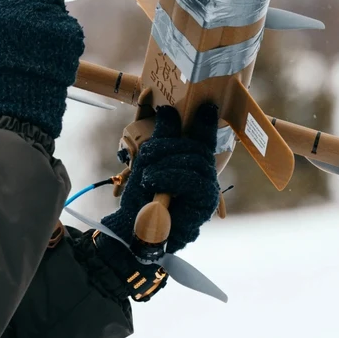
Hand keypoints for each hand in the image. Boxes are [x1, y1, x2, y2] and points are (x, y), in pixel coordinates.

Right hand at [0, 0, 84, 138]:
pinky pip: (70, 26)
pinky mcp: (70, 32)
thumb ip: (0, 5)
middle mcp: (30, 7)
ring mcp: (52, 19)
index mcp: (7, 5)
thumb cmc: (3, 67)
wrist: (23, 97)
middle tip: (43, 10)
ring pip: (59, 8)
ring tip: (44, 43)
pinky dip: (65, 36)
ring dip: (54, 19)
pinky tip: (53, 52)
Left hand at [95, 104, 220, 298]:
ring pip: (193, 160)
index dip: (205, 122)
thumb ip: (160, 136)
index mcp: (191, 164)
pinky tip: (154, 181)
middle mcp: (204, 175)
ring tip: (148, 176)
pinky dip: (170, 176)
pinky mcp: (204, 203)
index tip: (206, 105)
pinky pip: (192, 179)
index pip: (203, 138)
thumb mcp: (147, 160)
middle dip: (168, 144)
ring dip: (165, 162)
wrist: (131, 232)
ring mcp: (207, 190)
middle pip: (195, 147)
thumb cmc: (140, 199)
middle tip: (147, 155)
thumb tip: (165, 108)